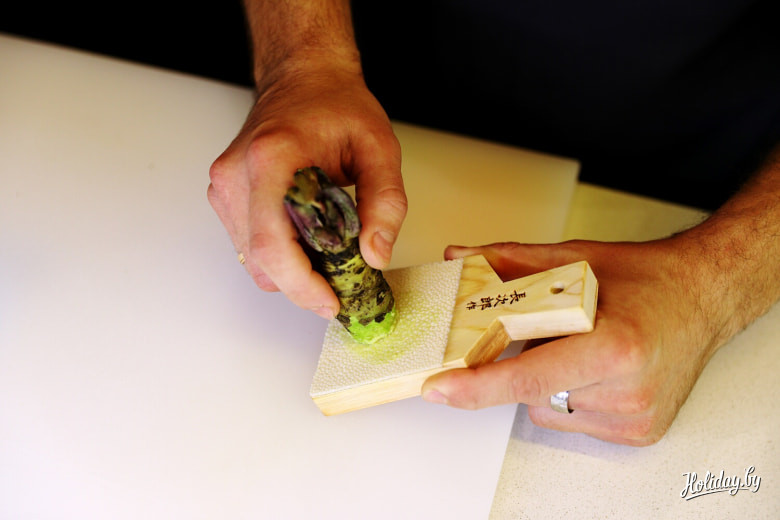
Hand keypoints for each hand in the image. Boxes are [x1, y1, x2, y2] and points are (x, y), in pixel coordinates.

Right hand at [208, 63, 405, 318]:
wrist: (303, 78)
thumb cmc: (337, 106)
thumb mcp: (378, 148)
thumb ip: (385, 202)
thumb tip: (375, 254)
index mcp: (271, 158)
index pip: (273, 242)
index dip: (301, 284)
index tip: (330, 301)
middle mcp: (237, 174)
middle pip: (261, 259)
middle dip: (302, 285)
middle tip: (340, 288)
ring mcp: (225, 186)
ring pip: (253, 258)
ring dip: (291, 270)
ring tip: (327, 254)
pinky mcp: (225, 195)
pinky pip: (250, 245)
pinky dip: (280, 254)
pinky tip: (307, 238)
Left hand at [421, 239, 729, 445]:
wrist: (705, 298)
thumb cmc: (649, 280)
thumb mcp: (576, 260)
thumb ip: (511, 262)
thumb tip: (460, 259)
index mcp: (615, 345)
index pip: (528, 376)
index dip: (478, 385)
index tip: (439, 388)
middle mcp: (629, 388)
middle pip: (532, 393)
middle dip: (518, 364)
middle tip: (540, 333)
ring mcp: (635, 416)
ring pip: (547, 409)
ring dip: (544, 381)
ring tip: (577, 347)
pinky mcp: (638, 432)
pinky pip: (572, 419)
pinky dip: (567, 395)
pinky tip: (592, 368)